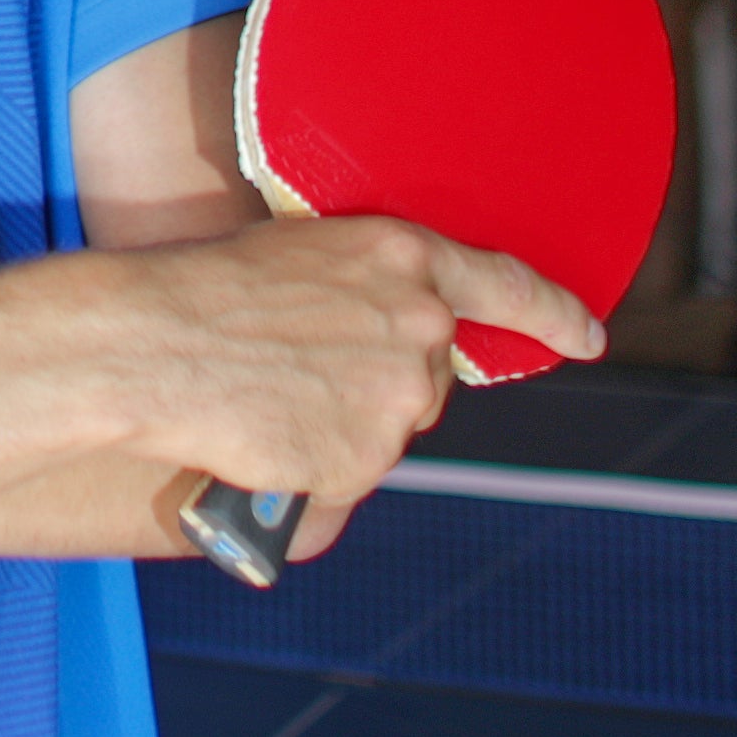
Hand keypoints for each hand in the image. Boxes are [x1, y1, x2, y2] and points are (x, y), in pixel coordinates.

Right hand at [0, 216, 589, 526]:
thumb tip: (378, 343)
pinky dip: (312, 470)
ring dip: (343, 426)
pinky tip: (264, 438)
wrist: (147, 345)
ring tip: (268, 400)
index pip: (507, 287)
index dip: (553, 314)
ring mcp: (396, 400)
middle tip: (303, 370)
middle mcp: (419, 326)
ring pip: (388, 429)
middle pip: (429, 376)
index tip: (589, 337)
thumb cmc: (198, 289)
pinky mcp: (362, 462)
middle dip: (381, 380)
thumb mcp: (301, 259)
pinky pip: (348, 479)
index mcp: (404, 257)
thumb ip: (362, 292)